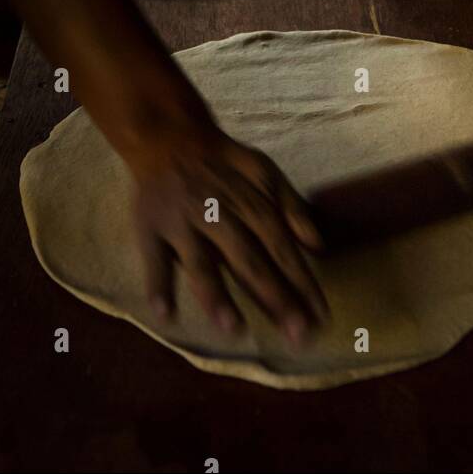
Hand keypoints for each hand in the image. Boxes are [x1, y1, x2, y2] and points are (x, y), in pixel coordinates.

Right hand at [130, 123, 328, 346]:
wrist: (168, 138)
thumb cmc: (222, 162)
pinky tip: (166, 315)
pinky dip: (157, 285)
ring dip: (216, 295)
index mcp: (250, 202)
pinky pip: (153, 259)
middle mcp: (219, 215)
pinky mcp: (151, 228)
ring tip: (234, 328)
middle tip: (296, 335)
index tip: (321, 318)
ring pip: (201, 263)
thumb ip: (292, 207)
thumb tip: (319, 246)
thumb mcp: (265, 172)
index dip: (302, 283)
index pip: (282, 248)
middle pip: (249, 261)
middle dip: (274, 298)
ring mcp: (183, 223)